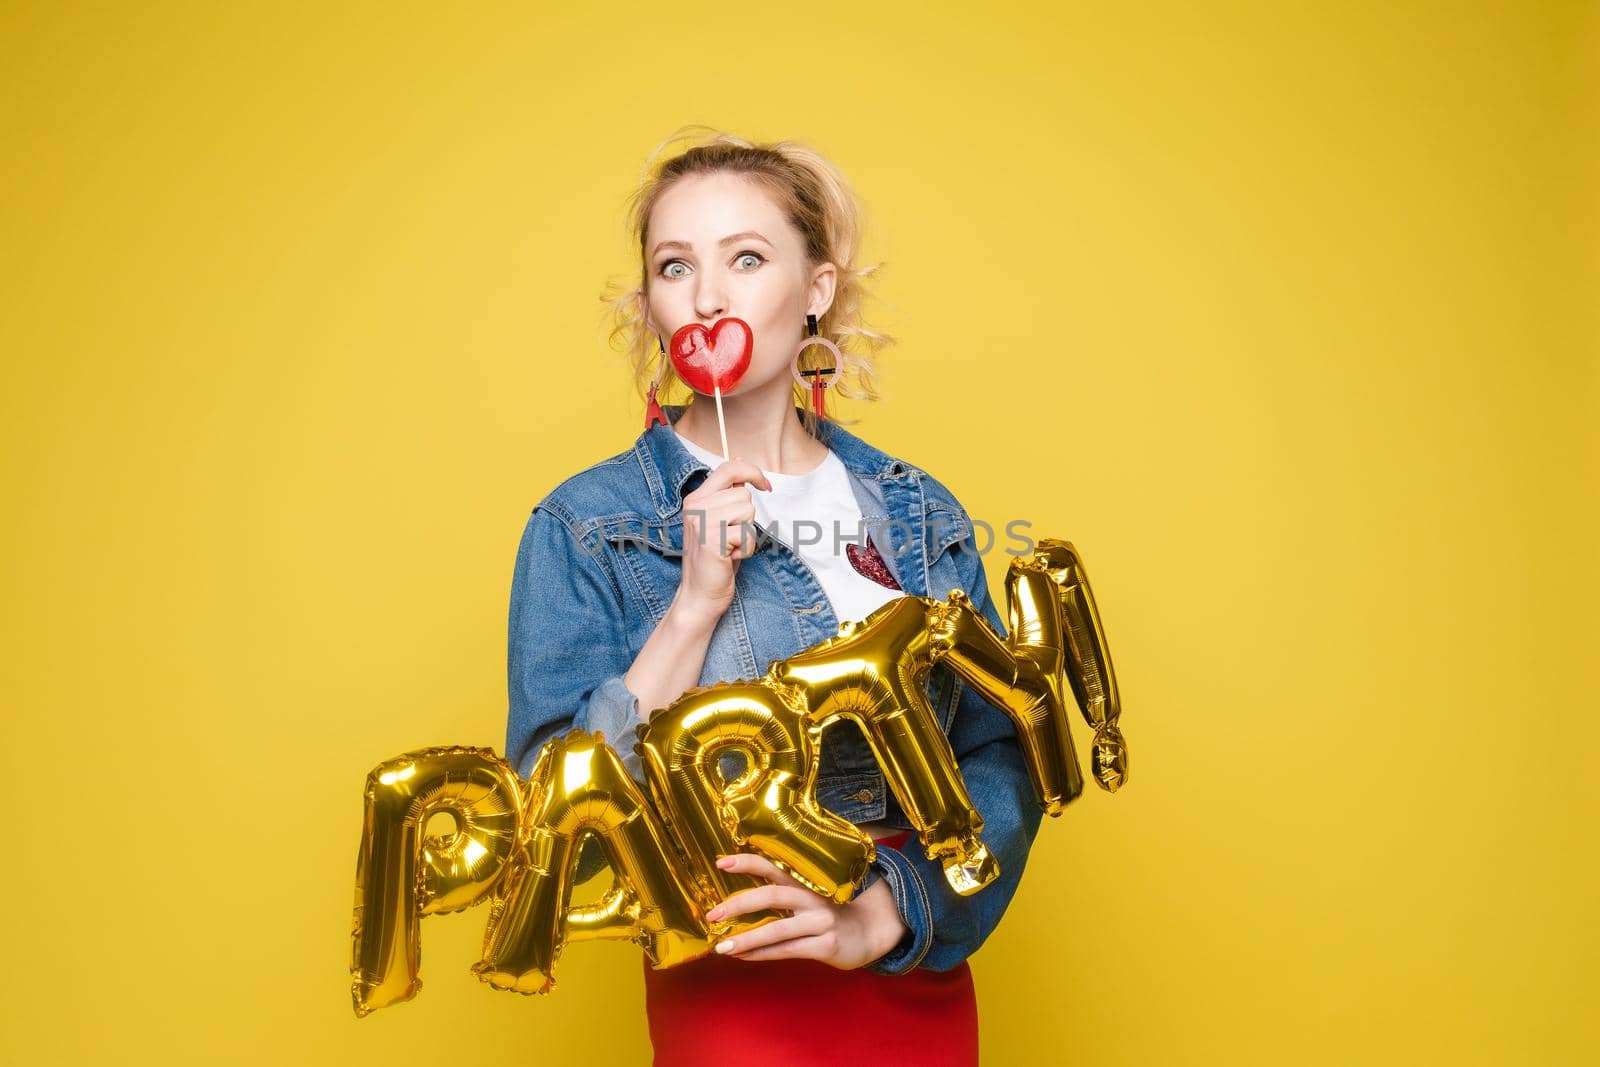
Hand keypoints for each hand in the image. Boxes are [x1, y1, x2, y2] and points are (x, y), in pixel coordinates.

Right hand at [675, 458, 770, 625]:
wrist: (699, 594)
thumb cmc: (715, 559)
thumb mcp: (720, 519)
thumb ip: (727, 492)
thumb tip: (737, 459)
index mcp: (696, 499)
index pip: (728, 469)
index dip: (752, 472)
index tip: (766, 486)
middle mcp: (696, 507)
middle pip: (743, 494)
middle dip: (747, 518)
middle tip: (731, 536)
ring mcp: (702, 522)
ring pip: (747, 512)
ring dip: (746, 534)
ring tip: (730, 547)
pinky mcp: (712, 540)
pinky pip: (747, 534)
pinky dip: (746, 550)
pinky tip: (729, 557)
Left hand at [704, 852, 908, 969]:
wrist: (873, 932)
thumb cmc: (834, 913)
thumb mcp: (812, 895)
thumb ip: (785, 892)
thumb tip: (740, 899)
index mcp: (806, 881)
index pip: (773, 866)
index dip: (748, 863)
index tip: (721, 862)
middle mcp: (813, 897)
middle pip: (772, 895)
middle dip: (739, 904)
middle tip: (712, 914)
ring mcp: (821, 921)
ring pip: (777, 928)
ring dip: (746, 938)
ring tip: (722, 947)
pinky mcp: (826, 944)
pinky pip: (787, 950)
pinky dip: (762, 954)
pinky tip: (744, 957)